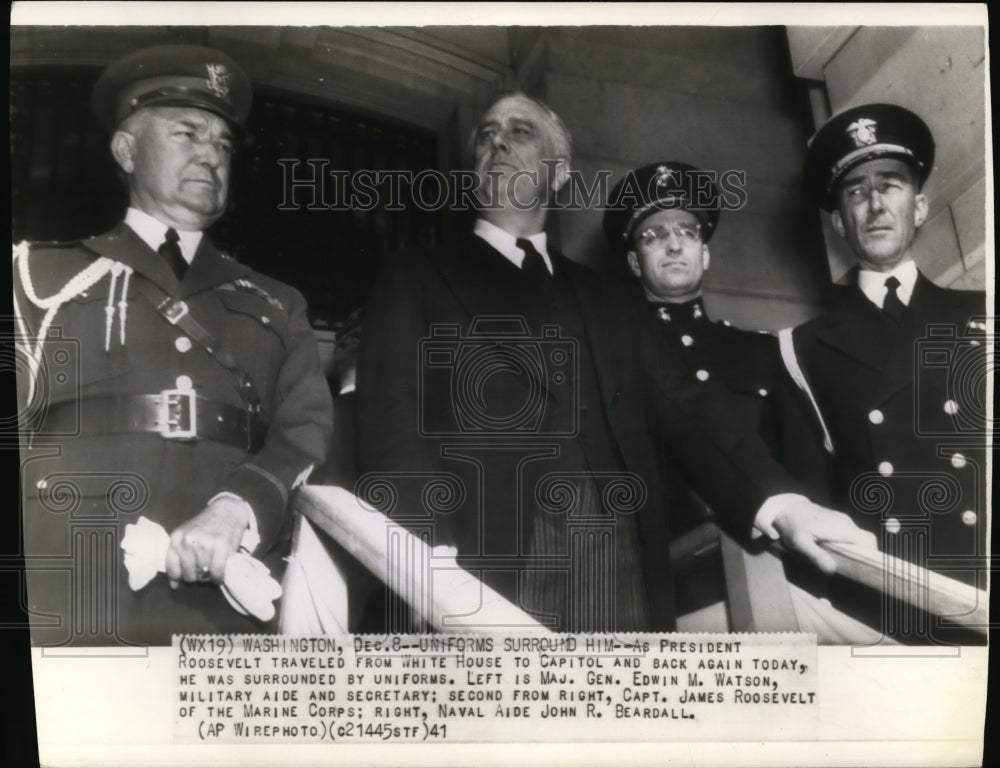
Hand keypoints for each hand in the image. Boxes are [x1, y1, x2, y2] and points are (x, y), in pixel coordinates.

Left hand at [164, 496, 250, 587]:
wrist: (227, 510)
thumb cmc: (205, 526)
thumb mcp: (187, 535)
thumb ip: (178, 557)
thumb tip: (174, 585)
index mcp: (176, 538)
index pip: (172, 568)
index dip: (178, 577)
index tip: (184, 577)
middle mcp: (188, 541)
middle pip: (188, 575)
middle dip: (196, 577)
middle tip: (202, 572)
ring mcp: (205, 544)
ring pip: (203, 575)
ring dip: (208, 577)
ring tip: (212, 570)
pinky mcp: (221, 547)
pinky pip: (216, 573)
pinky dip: (218, 578)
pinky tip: (219, 576)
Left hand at [761, 501, 877, 573]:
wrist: (785, 508)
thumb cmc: (792, 525)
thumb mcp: (800, 543)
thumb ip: (816, 556)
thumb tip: (832, 570)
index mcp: (840, 528)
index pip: (869, 539)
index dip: (872, 553)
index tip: (865, 566)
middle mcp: (845, 522)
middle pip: (865, 540)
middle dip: (862, 554)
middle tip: (853, 568)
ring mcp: (842, 520)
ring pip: (857, 537)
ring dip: (854, 549)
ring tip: (843, 561)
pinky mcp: (837, 520)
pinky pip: (849, 533)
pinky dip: (848, 543)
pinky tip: (836, 551)